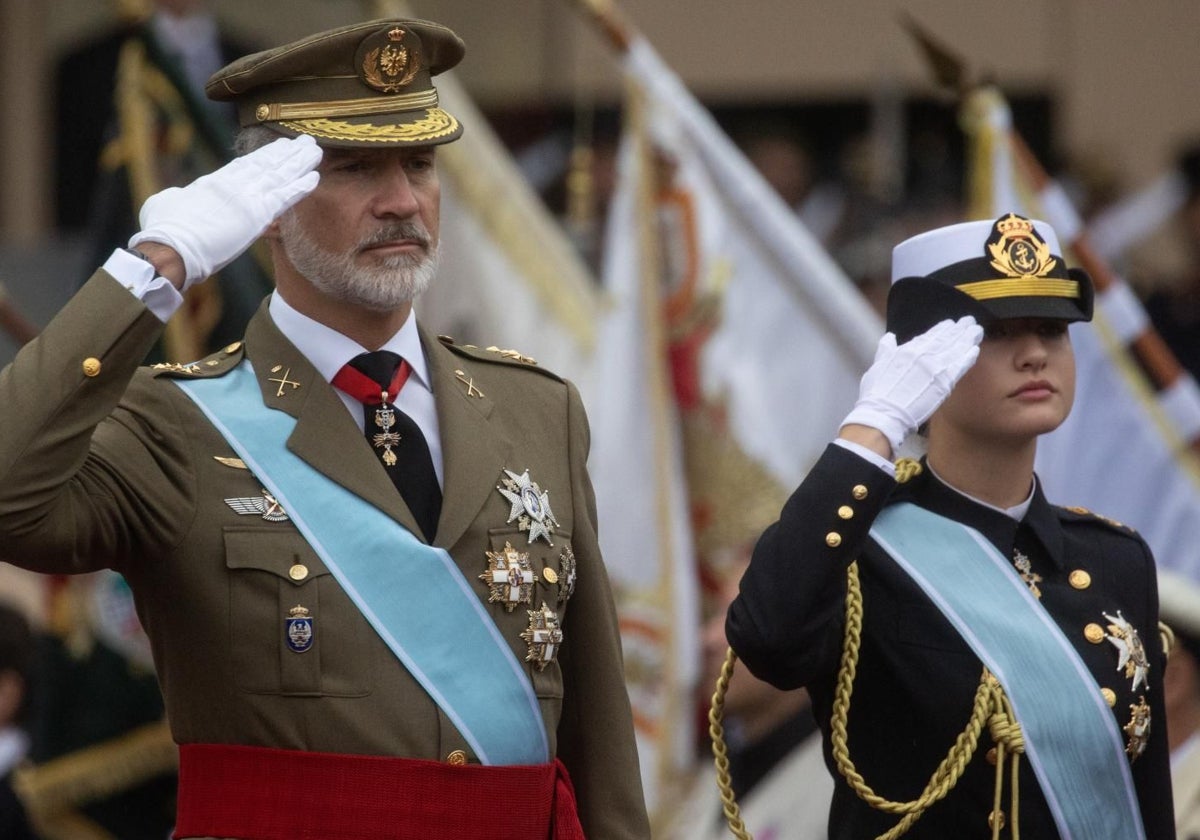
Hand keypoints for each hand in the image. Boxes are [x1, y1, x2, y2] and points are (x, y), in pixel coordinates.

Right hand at [130, 135, 322, 289]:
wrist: (173, 246)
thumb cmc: (164, 229)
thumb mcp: (165, 203)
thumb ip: (177, 197)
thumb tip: (177, 197)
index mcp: (214, 182)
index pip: (245, 165)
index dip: (265, 155)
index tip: (279, 147)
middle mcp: (234, 185)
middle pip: (267, 164)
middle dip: (287, 153)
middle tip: (305, 141)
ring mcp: (247, 198)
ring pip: (280, 175)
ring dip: (300, 163)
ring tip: (315, 150)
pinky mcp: (258, 214)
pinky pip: (285, 198)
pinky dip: (300, 187)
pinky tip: (315, 177)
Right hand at [840, 316, 982, 452]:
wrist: (884, 411)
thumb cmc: (877, 392)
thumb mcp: (877, 364)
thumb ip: (886, 349)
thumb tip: (889, 337)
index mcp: (909, 349)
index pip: (930, 335)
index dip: (942, 328)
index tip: (950, 323)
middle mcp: (925, 354)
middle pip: (946, 338)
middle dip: (959, 329)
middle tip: (969, 321)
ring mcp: (936, 367)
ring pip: (956, 348)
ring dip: (968, 338)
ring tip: (977, 330)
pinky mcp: (946, 382)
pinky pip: (961, 365)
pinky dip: (968, 356)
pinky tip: (975, 349)